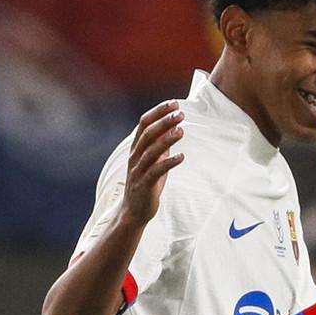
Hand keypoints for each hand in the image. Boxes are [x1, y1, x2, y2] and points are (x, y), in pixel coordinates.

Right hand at [122, 101, 185, 225]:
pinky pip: (156, 172)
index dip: (158, 112)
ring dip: (167, 139)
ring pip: (151, 151)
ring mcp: (138, 171)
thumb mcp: (154, 161)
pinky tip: (181, 157)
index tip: (174, 103)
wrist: (134, 211)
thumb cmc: (146, 184)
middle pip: (148, 134)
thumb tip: (173, 127)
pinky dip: (168, 163)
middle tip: (181, 113)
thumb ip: (161, 145)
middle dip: (164, 121)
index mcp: (136, 148)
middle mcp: (135, 157)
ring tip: (181, 131)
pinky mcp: (144, 185)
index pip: (144, 123)